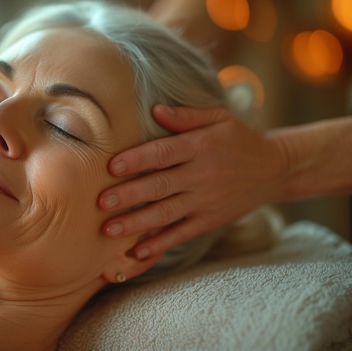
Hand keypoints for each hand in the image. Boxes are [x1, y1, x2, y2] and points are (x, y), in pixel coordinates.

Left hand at [98, 105, 287, 258]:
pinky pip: (181, 234)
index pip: (163, 153)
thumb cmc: (239, 139)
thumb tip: (155, 109)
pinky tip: (137, 252)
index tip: (112, 166)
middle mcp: (201, 175)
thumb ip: (187, 116)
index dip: (137, 160)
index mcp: (200, 147)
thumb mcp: (219, 118)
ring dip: (136, 223)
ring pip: (166, 214)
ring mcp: (205, 201)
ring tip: (108, 230)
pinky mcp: (209, 220)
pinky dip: (160, 244)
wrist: (274, 169)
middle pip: (160, 186)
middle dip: (128, 195)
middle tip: (100, 202)